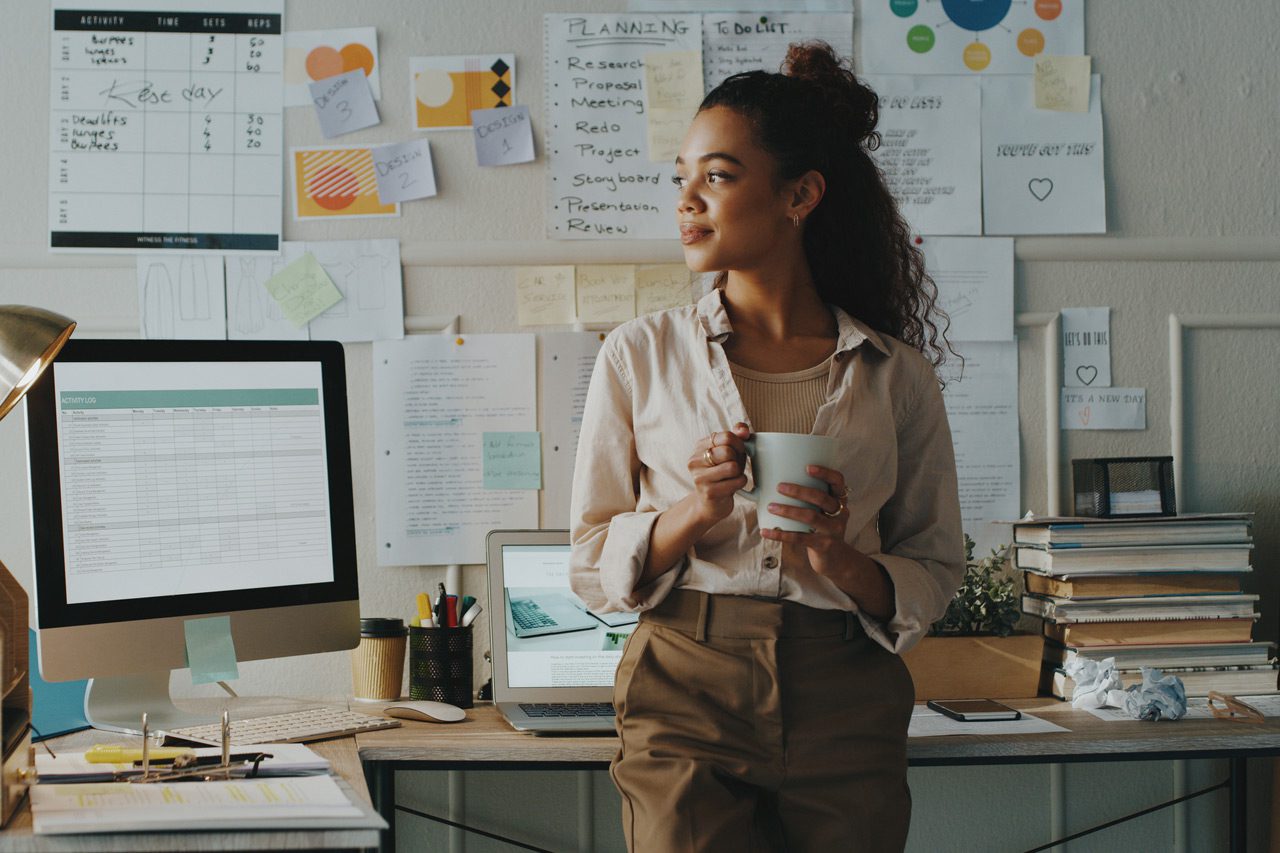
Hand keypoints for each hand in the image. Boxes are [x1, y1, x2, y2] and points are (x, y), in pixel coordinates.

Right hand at [686, 423, 749, 527]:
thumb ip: (737, 436)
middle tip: (734, 467)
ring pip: (732, 467)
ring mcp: (699, 477)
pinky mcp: (708, 492)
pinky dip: (740, 483)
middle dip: (738, 459)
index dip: (739, 444)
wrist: (711, 504)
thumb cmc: (723, 474)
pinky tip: (732, 486)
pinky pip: (736, 482)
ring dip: (739, 473)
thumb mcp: (730, 452)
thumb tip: (743, 429)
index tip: (738, 451)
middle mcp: (695, 460)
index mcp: (700, 446)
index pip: (726, 436)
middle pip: (728, 451)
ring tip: (732, 476)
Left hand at [760, 464, 851, 578]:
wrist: (837, 560)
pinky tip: (765, 531)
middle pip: (821, 498)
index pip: (838, 481)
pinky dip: (780, 534)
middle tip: (779, 487)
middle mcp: (840, 514)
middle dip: (799, 491)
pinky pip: (799, 538)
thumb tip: (775, 480)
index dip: (825, 473)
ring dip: (788, 510)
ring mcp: (833, 530)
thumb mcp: (823, 512)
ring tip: (770, 507)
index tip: (807, 467)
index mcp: (839, 500)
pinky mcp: (823, 546)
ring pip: (810, 516)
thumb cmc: (822, 529)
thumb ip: (810, 498)